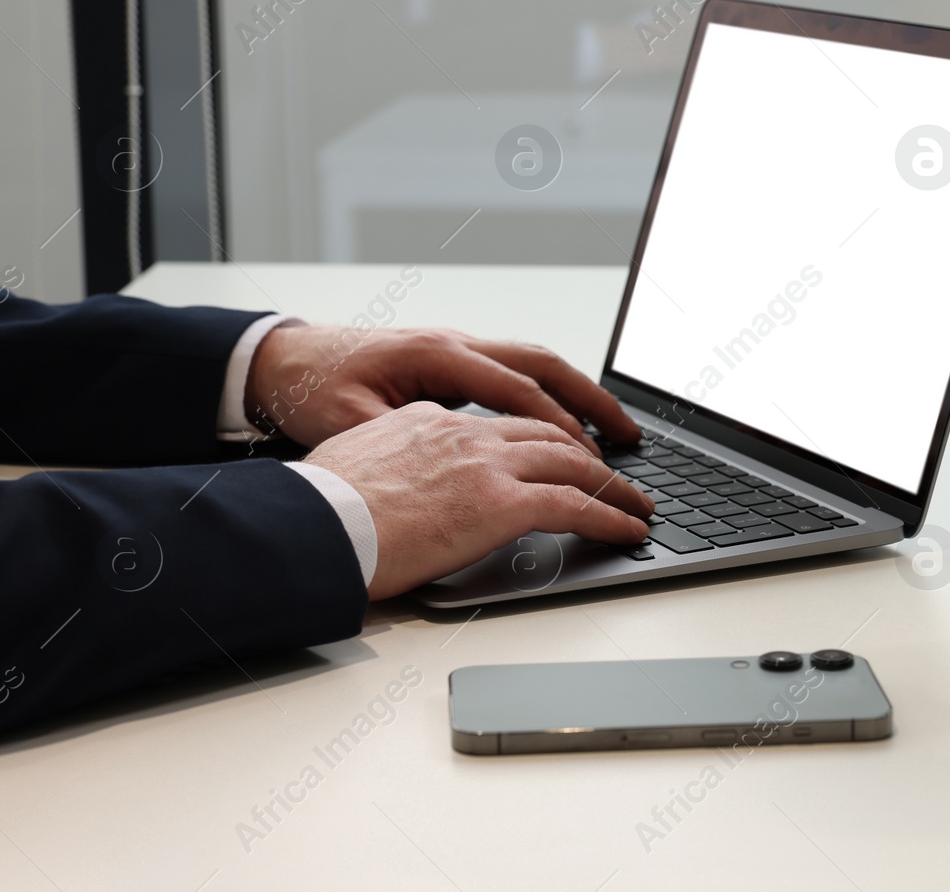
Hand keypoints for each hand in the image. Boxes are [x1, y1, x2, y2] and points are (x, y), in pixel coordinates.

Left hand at [244, 324, 641, 451]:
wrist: (280, 360)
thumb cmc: (310, 390)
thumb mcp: (350, 423)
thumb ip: (404, 441)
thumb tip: (450, 469)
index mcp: (436, 356)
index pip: (517, 390)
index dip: (559, 426)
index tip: (594, 460)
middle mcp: (455, 344)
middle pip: (544, 364)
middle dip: (593, 399)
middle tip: (631, 436)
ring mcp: (456, 348)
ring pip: (535, 363)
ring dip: (578, 394)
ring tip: (615, 431)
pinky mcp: (451, 360)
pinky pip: (515, 372)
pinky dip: (549, 394)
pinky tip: (565, 424)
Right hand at [303, 403, 653, 599]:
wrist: (313, 525)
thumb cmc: (320, 509)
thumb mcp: (357, 465)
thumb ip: (393, 466)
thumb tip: (397, 490)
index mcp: (431, 420)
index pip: (502, 426)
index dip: (539, 442)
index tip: (557, 455)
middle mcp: (467, 433)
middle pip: (548, 435)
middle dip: (588, 454)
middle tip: (613, 473)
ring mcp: (488, 464)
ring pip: (572, 463)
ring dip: (612, 485)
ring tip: (636, 504)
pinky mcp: (503, 503)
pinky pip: (576, 505)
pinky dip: (611, 517)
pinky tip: (629, 529)